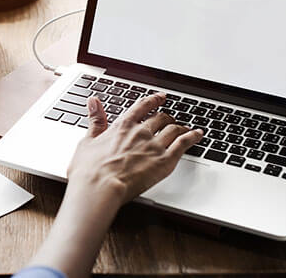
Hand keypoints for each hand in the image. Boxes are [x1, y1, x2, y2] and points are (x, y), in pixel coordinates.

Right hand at [27, 93, 203, 276]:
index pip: (142, 106)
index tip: (160, 97)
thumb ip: (95, 120)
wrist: (99, 187)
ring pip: (174, 129)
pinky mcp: (164, 161)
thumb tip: (93, 102)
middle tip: (170, 119)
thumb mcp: (87, 140)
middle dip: (167, 117)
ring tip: (185, 128)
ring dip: (181, 126)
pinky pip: (184, 144)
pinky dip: (193, 137)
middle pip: (160, 118)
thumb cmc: (90, 170)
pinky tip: (198, 135)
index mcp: (123, 126)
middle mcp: (141, 131)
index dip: (153, 100)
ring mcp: (154, 145)